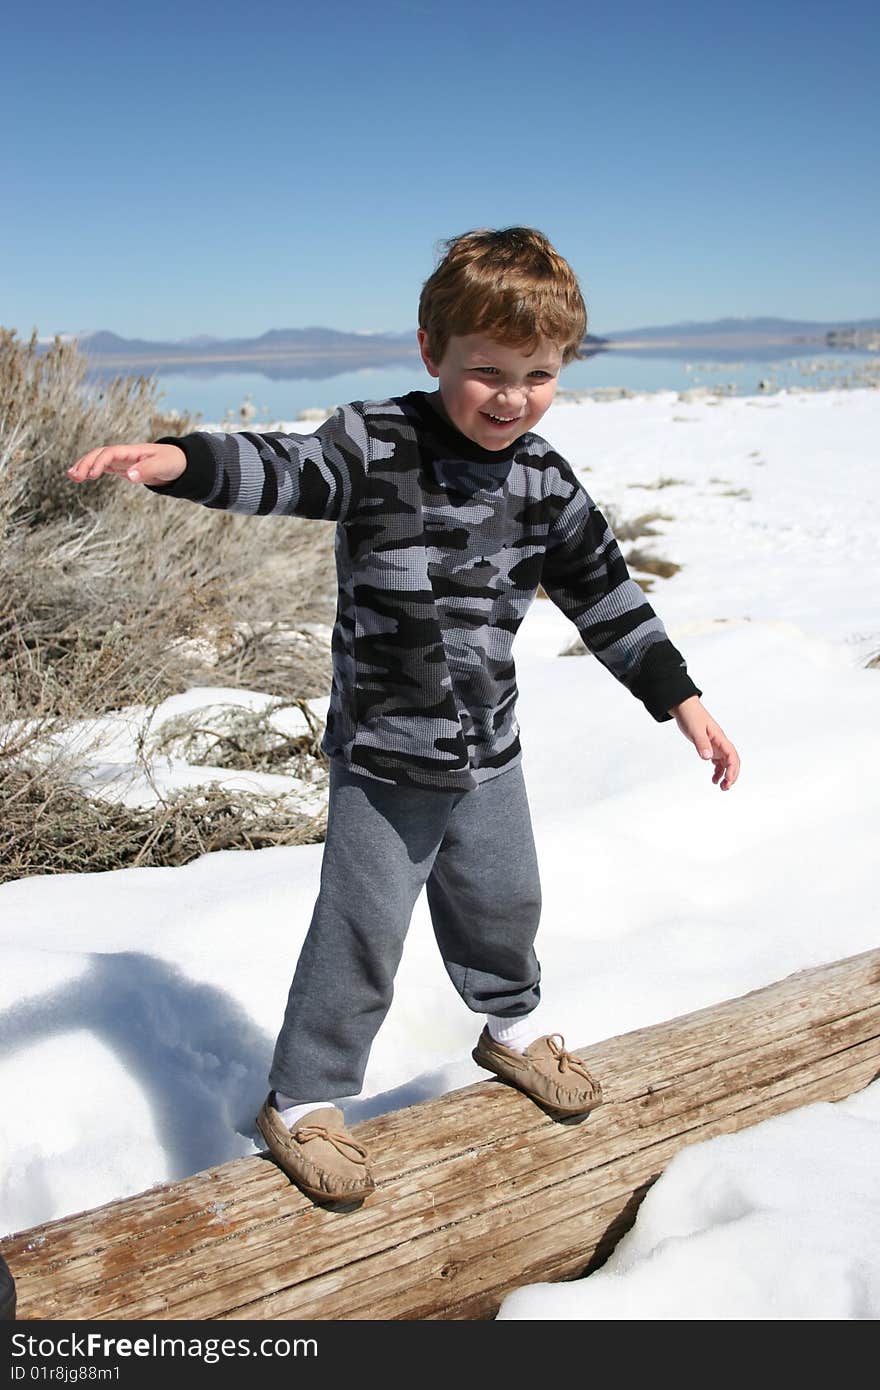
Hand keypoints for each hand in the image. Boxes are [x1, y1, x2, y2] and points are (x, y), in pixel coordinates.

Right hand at [67, 442, 186, 486]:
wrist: (179, 463)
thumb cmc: (172, 462)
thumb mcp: (163, 466)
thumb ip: (147, 470)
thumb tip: (129, 476)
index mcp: (132, 451)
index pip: (110, 453)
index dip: (99, 463)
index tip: (91, 475)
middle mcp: (124, 454)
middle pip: (99, 454)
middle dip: (85, 463)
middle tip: (73, 476)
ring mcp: (122, 461)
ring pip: (98, 460)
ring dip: (84, 466)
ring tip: (71, 476)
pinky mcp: (123, 468)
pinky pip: (103, 467)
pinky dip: (91, 471)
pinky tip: (80, 477)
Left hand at [668, 695, 739, 790]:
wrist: (684, 707)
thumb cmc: (691, 716)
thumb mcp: (695, 730)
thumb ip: (701, 743)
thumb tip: (708, 758)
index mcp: (719, 738)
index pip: (732, 755)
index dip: (733, 768)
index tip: (728, 779)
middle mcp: (720, 742)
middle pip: (732, 761)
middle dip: (732, 775)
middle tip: (725, 787)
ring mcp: (715, 745)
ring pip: (726, 763)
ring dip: (726, 775)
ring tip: (721, 787)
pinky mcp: (709, 746)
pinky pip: (717, 761)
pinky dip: (718, 771)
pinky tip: (714, 779)